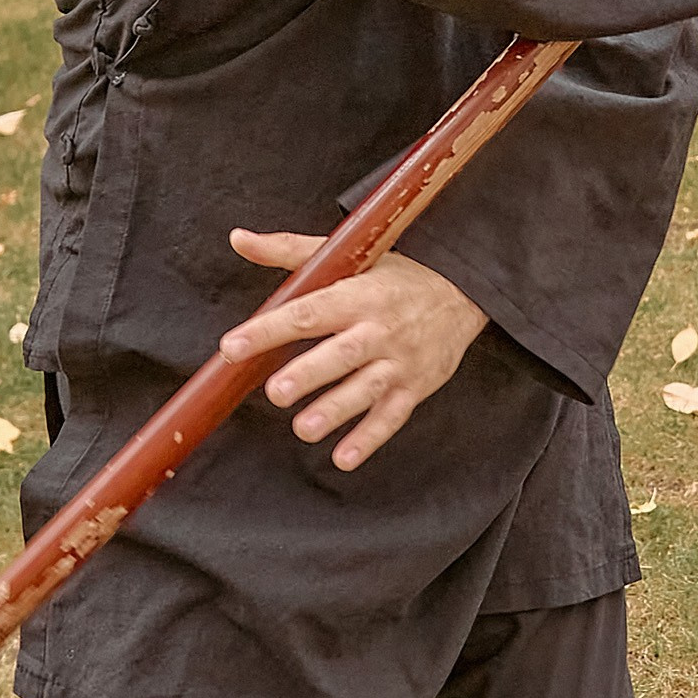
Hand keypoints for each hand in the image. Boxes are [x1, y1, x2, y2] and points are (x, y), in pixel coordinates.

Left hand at [222, 232, 487, 471]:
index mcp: (359, 295)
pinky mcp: (416, 387)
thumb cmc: (396, 277)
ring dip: (336, 410)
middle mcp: (380, 329)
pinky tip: (343, 458)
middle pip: (342, 353)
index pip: (309, 311)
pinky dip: (369, 439)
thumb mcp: (351, 255)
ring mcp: (401, 361)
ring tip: (303, 429)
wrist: (463, 293)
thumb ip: (290, 250)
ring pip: (367, 389)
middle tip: (276, 391)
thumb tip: (238, 239)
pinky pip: (392, 417)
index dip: (270, 329)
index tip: (233, 345)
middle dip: (310, 373)